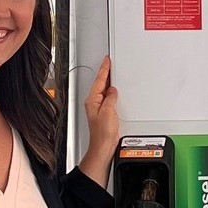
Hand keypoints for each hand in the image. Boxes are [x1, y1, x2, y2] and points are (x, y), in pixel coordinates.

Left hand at [78, 55, 119, 184]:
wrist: (103, 147)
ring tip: (113, 73)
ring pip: (104, 90)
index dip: (104, 69)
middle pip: (100, 84)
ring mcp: (98, 108)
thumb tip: (112, 91)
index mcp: (92, 100)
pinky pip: (108, 98)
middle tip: (110, 63)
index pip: (99, 81)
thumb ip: (110, 98)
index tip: (107, 60)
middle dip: (106, 73)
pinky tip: (115, 91)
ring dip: (109, 82)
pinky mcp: (104, 113)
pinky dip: (112, 92)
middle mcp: (94, 103)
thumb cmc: (102, 134)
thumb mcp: (108, 112)